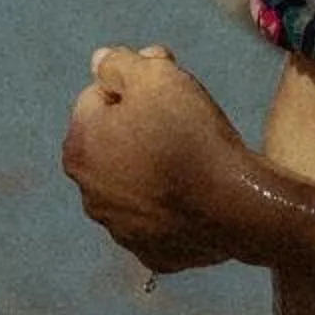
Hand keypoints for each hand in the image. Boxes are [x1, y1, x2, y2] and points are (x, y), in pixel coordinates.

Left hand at [61, 44, 253, 276]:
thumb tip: (99, 61)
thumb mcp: (155, 75)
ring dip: (149, 164)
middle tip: (179, 119)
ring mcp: (118, 229)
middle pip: (111, 140)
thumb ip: (118, 63)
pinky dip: (168, 202)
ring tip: (189, 156)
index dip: (134, 85)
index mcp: (80, 147)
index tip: (166, 90)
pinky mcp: (150, 253)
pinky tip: (193, 193)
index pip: (99, 96)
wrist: (234, 206)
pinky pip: (155, 214)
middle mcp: (88, 193)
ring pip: (131, 180)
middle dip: (137, 125)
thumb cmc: (189, 133)